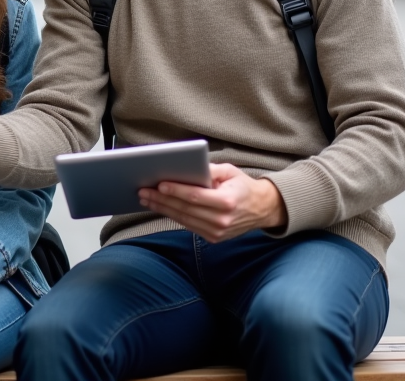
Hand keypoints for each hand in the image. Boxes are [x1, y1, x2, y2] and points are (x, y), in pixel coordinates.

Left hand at [137, 163, 285, 243]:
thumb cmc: (242, 186)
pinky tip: (161, 208)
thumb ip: (209, 170)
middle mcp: (222, 220)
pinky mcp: (214, 237)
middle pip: (185, 209)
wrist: (262, 209)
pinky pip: (189, 225)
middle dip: (161, 200)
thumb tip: (186, 167)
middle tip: (143, 192)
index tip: (159, 185)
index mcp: (227, 201)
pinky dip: (173, 216)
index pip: (195, 196)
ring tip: (147, 199)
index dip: (175, 191)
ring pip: (184, 219)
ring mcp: (218, 232)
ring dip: (162, 209)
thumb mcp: (230, 171)